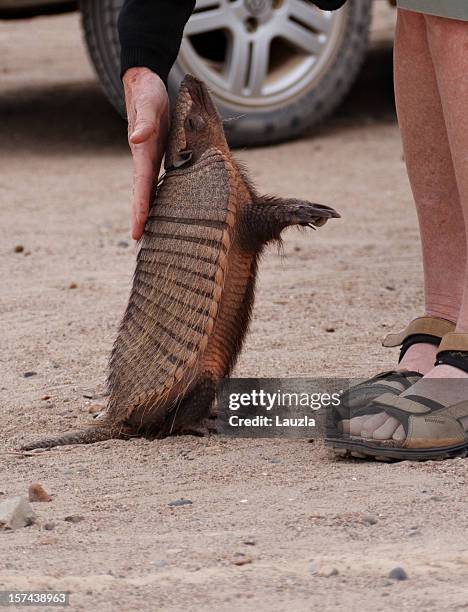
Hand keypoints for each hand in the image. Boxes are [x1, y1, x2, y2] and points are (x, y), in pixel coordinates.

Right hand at [122, 67, 168, 239]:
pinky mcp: (158, 157)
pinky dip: (158, 198)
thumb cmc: (147, 93)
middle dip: (140, 218)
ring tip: (147, 234)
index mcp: (143, 153)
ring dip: (147, 212)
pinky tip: (164, 210)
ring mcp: (151, 160)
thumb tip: (137, 140)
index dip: (140, 208)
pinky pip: (158, 183)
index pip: (142, 186)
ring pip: (148, 191)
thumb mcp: (148, 104)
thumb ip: (144, 121)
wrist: (145, 83)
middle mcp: (145, 160)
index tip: (137, 229)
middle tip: (138, 241)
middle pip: (141, 194)